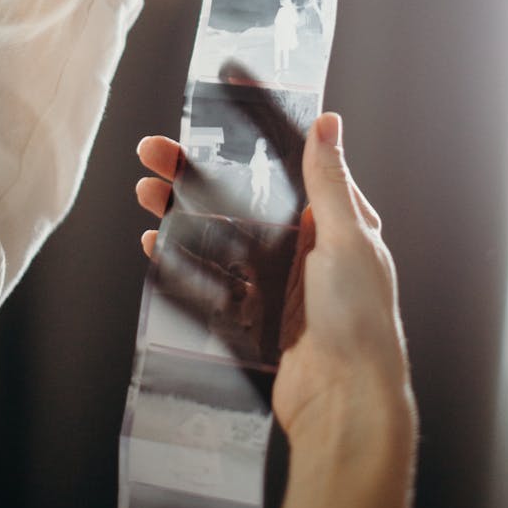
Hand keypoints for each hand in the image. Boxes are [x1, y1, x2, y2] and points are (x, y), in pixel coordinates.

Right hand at [136, 115, 416, 507]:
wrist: (346, 403)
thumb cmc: (361, 319)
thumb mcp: (347, 239)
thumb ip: (328, 183)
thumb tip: (328, 123)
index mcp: (333, 221)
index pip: (286, 164)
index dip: (250, 135)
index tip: (217, 103)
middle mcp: (305, 246)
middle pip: (241, 198)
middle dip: (196, 174)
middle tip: (155, 152)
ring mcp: (278, 281)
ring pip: (219, 235)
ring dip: (181, 212)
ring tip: (146, 192)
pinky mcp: (255, 313)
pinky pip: (212, 279)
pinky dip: (182, 261)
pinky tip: (155, 244)